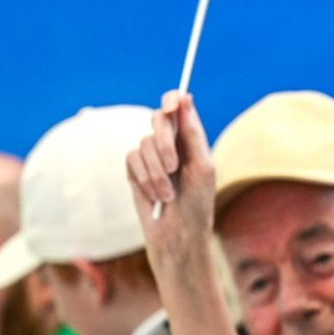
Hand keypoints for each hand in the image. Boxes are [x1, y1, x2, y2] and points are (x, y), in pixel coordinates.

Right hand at [125, 91, 217, 273]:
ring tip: (168, 195)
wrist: (177, 237)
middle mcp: (170, 143)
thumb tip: (185, 97)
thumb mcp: (202, 167)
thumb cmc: (196, 204)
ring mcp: (150, 156)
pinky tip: (155, 197)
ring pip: (144, 143)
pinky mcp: (134, 170)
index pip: (178, 107)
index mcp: (190, 139)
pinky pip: (132, 159)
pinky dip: (144, 178)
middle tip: (174, 166)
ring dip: (157, 172)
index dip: (172, 99)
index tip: (172, 104)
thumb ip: (192, 133)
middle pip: (157, 118)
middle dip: (164, 142)